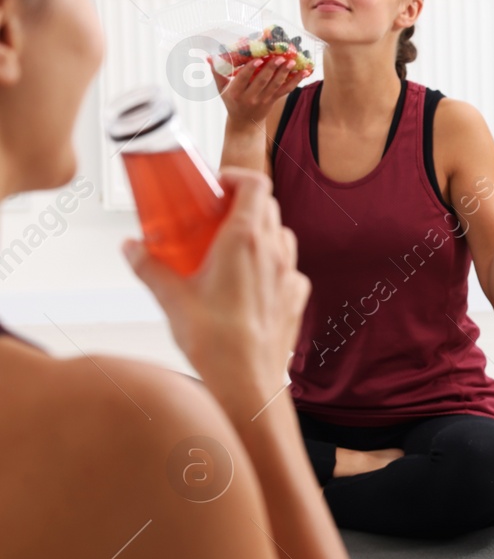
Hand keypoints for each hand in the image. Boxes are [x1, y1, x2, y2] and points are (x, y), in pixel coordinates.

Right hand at [124, 169, 309, 413]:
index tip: (217, 184)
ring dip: (260, 232)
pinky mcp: (297, 296)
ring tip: (230, 247)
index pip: (256, 185)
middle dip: (242, 204)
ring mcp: (290, 274)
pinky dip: (272, 264)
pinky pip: (289, 267)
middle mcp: (274, 252)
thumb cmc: (216, 342)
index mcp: (245, 240)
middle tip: (215, 215)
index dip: (238, 177)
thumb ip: (149, 267)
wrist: (249, 381)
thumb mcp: (170, 298)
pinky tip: (250, 281)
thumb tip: (131, 249)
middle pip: (268, 207)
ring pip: (282, 235)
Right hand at [216, 55, 304, 129]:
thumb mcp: (221, 89)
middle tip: (279, 57)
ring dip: (285, 73)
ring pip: (275, 85)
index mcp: (235, 93)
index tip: (258, 59)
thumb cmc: (231, 101)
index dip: (250, 69)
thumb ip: (217, 72)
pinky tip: (304, 72)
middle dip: (271, 69)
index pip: (243, 79)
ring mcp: (264, 100)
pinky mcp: (274, 100)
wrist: (244, 123)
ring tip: (291, 62)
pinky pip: (286, 90)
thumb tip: (209, 56)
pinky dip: (296, 81)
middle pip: (262, 81)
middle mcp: (250, 97)